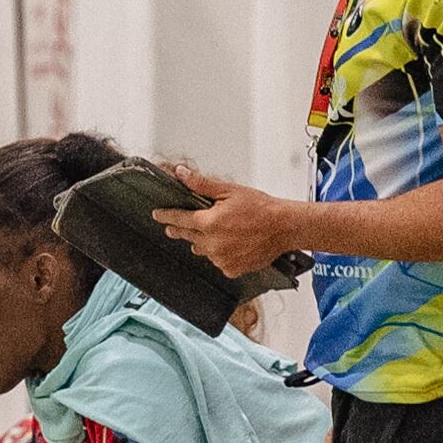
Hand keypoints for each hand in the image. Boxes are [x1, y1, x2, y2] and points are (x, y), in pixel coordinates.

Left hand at [152, 166, 299, 279]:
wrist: (285, 227)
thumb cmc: (261, 208)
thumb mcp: (229, 191)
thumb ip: (202, 184)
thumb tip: (181, 174)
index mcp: (209, 223)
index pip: (179, 219)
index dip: (166, 216)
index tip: (157, 215)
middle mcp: (212, 244)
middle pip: (187, 236)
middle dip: (180, 229)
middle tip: (173, 226)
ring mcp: (221, 259)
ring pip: (202, 250)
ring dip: (204, 241)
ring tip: (217, 232)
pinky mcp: (231, 269)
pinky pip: (218, 261)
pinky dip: (221, 253)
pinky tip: (231, 244)